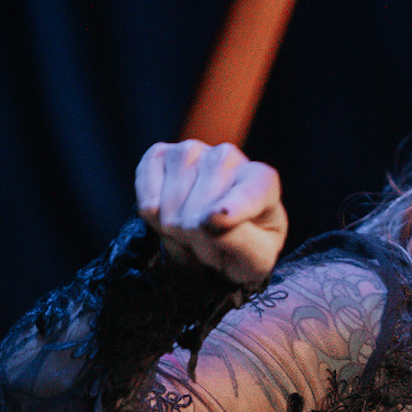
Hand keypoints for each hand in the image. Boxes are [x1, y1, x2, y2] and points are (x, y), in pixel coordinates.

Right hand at [135, 141, 286, 285]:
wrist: (217, 236)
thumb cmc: (244, 247)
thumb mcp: (255, 260)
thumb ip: (241, 242)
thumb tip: (210, 222)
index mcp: (263, 182)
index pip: (250, 193)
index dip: (233, 208)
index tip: (217, 218)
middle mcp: (228, 157)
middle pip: (201, 208)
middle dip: (199, 239)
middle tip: (209, 244)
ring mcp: (192, 151)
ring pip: (172, 203)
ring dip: (176, 231)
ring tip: (191, 231)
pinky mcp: (160, 155)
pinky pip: (147, 197)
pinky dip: (153, 218)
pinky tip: (168, 216)